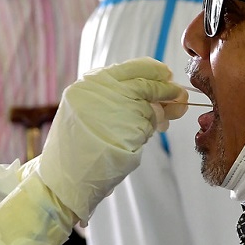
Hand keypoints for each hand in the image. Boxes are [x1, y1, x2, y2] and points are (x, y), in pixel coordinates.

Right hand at [33, 57, 185, 222]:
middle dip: (167, 91)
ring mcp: (118, 110)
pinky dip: (150, 133)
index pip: (133, 67)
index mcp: (91, 83)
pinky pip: (150, 127)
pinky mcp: (131, 129)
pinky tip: (137, 140)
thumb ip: (118, 96)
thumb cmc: (76, 145)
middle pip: (148, 85)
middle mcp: (105, 92)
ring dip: (158, 117)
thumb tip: (160, 90)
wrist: (65, 176)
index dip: (154, 70)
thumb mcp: (87, 109)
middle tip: (179, 96)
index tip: (166, 74)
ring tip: (155, 126)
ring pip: (151, 108)